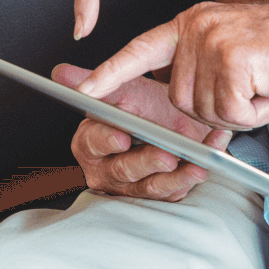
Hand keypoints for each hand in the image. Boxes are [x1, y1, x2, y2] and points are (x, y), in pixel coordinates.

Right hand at [51, 63, 231, 200]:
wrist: (174, 121)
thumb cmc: (144, 109)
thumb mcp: (121, 90)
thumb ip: (95, 82)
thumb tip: (60, 73)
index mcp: (91, 144)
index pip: (94, 142)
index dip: (107, 140)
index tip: (122, 137)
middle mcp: (108, 170)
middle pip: (124, 169)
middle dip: (147, 161)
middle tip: (166, 154)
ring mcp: (134, 186)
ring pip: (152, 186)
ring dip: (176, 176)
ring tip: (195, 165)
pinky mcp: (159, 196)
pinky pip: (175, 192)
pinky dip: (195, 176)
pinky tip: (209, 162)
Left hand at [78, 1, 268, 130]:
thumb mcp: (235, 50)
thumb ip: (202, 66)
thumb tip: (177, 102)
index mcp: (192, 22)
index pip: (141, 49)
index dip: (111, 72)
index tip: (84, 89)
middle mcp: (196, 27)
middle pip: (178, 99)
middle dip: (214, 111)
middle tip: (249, 94)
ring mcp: (213, 41)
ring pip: (202, 110)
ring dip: (236, 114)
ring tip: (263, 90)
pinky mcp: (233, 60)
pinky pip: (228, 114)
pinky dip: (253, 115)